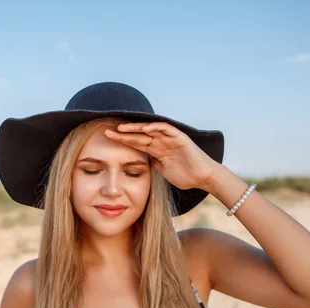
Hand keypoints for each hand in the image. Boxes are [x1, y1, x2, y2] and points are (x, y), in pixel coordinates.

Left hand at [104, 122, 218, 190]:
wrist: (202, 178)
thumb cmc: (186, 177)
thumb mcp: (163, 172)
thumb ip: (154, 166)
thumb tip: (142, 165)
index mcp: (156, 150)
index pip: (136, 143)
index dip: (122, 141)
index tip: (107, 141)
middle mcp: (161, 142)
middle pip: (139, 135)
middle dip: (123, 133)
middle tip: (107, 132)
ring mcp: (170, 138)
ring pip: (150, 129)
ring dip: (135, 128)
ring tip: (121, 128)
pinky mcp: (179, 137)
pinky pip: (165, 128)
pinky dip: (155, 127)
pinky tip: (144, 128)